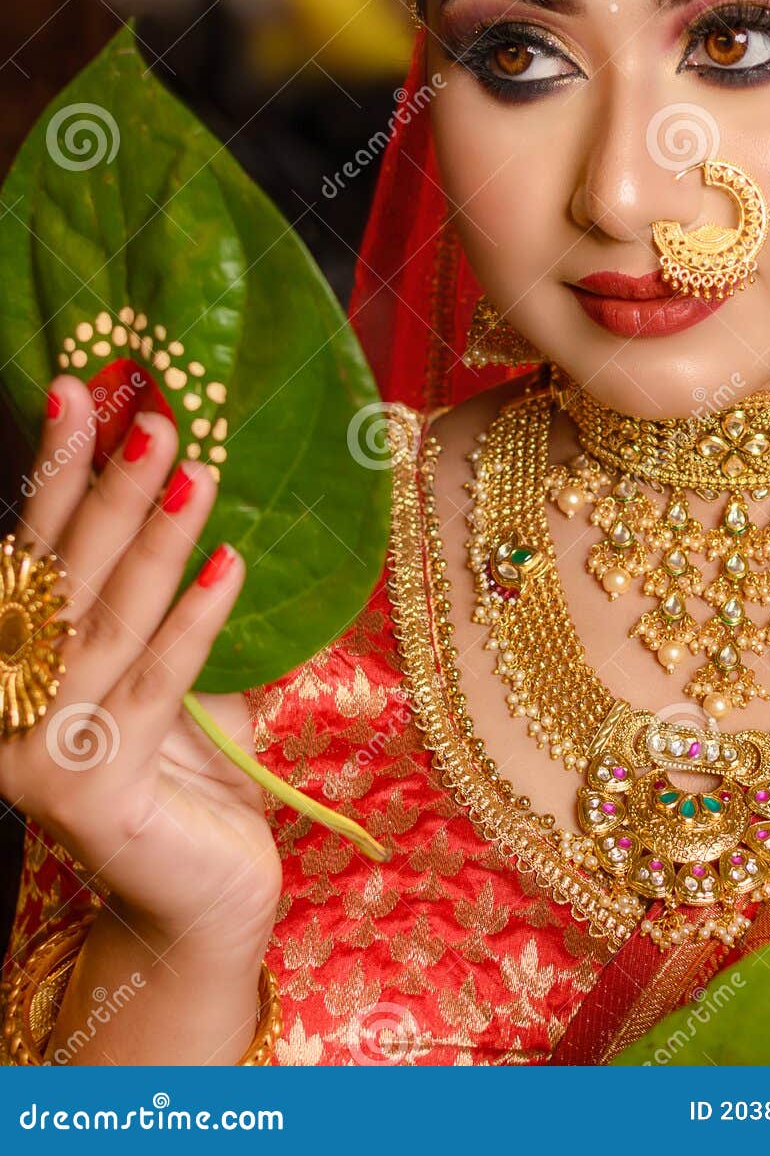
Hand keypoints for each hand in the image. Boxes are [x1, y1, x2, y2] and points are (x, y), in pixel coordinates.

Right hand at [0, 376, 281, 961]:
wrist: (200, 896)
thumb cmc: (188, 768)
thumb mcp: (165, 664)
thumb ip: (153, 595)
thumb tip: (181, 472)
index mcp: (11, 665)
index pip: (30, 550)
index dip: (55, 471)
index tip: (81, 391)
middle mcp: (3, 707)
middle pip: (63, 576)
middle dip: (111, 489)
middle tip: (159, 418)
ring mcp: (36, 756)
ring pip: (109, 623)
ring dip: (158, 539)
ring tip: (201, 469)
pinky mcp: (92, 795)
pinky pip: (156, 688)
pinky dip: (196, 623)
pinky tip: (229, 564)